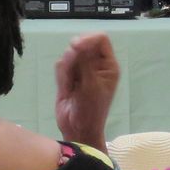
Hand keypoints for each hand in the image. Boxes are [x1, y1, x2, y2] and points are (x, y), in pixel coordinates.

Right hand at [54, 33, 119, 150]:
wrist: (77, 129)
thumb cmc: (91, 110)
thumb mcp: (91, 85)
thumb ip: (84, 61)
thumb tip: (76, 42)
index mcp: (108, 65)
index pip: (100, 39)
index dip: (88, 39)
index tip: (76, 46)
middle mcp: (95, 64)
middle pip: (82, 44)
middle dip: (74, 56)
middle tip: (72, 71)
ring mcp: (81, 70)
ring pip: (69, 55)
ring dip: (67, 69)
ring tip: (71, 86)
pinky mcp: (68, 76)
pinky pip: (61, 66)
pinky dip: (61, 76)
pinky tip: (66, 89)